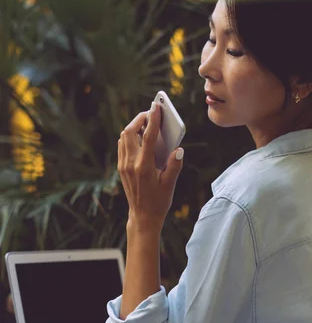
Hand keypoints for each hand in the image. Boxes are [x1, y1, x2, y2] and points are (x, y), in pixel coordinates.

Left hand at [118, 102, 183, 229]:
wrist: (143, 217)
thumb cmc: (159, 201)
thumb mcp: (170, 184)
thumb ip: (174, 165)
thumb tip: (178, 149)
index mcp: (144, 167)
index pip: (147, 136)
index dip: (153, 119)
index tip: (156, 106)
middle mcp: (130, 164)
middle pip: (130, 132)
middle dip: (140, 119)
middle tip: (152, 113)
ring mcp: (123, 165)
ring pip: (123, 137)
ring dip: (133, 126)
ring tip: (147, 122)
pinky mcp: (121, 168)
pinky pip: (122, 145)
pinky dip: (129, 136)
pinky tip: (140, 136)